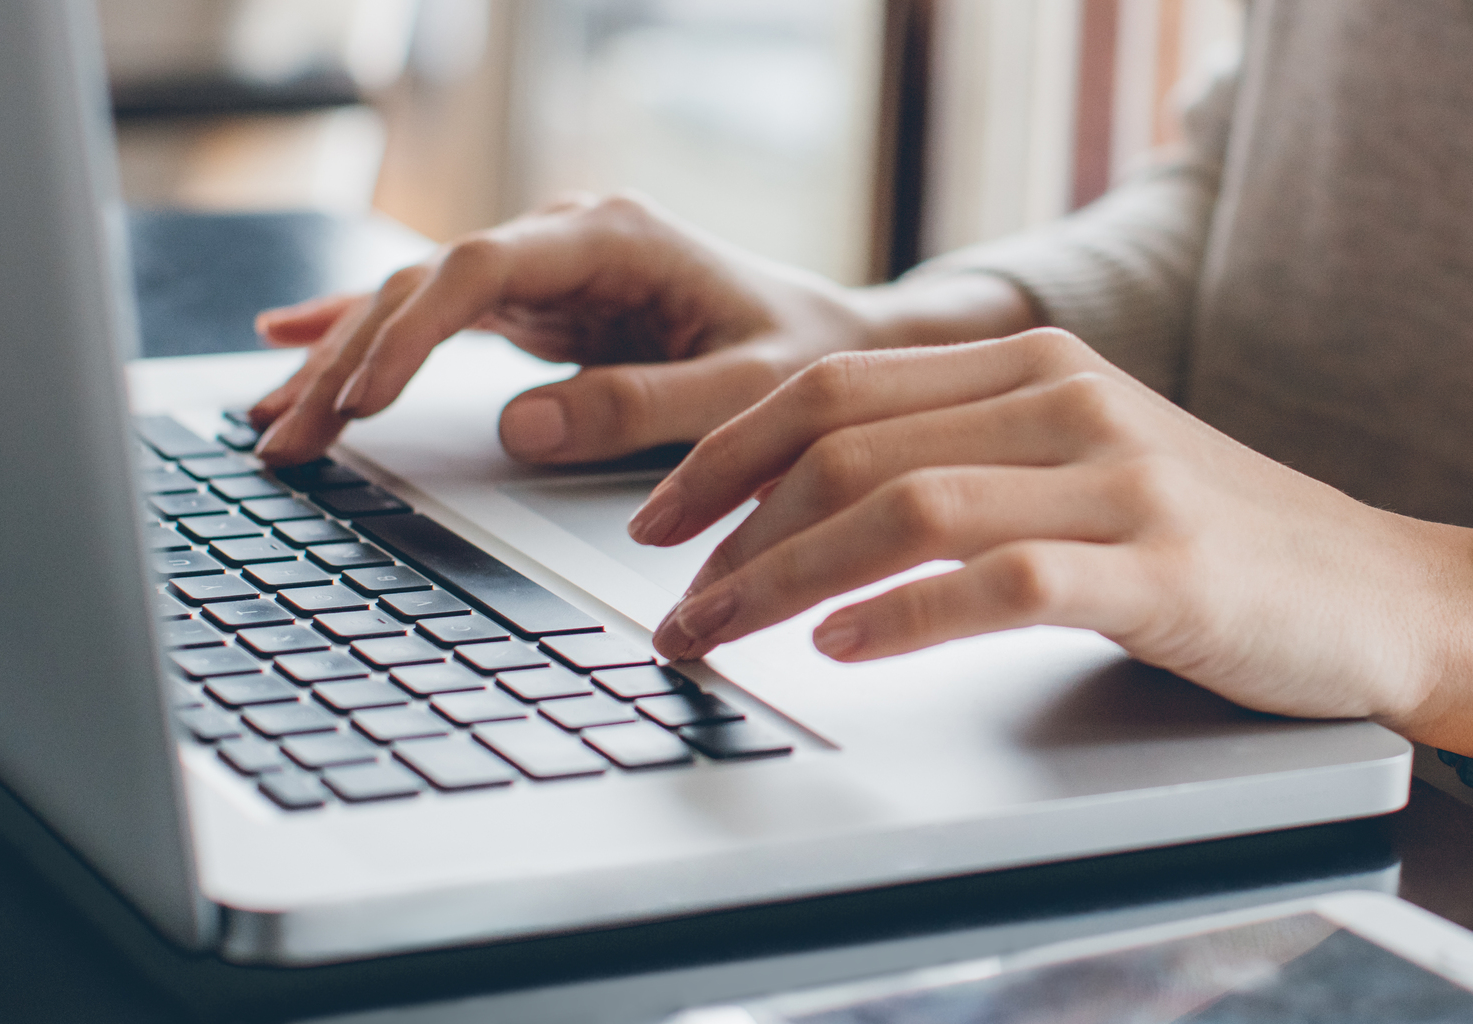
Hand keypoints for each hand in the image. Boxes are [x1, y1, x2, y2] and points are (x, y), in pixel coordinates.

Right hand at [247, 194, 1030, 466]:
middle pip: (426, 285)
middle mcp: (567, 239)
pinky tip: (293, 342)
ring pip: (415, 302)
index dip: (410, 330)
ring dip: (340, 360)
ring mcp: (547, 270)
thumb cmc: (805, 360)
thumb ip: (642, 407)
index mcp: (615, 238)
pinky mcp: (539, 305)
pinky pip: (435, 317)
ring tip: (271, 421)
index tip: (359, 397)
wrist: (837, 345)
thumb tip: (518, 428)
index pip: (481, 269)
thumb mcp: (744, 391)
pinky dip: (365, 335)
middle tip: (285, 436)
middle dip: (348, 360)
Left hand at [634, 328, 1472, 750]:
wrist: (1371, 588)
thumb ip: (953, 456)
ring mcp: (1116, 480)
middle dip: (732, 530)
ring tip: (721, 634)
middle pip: (845, 446)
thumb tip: (798, 507)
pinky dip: (904, 616)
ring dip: (786, 578)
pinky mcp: (1159, 568)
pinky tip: (842, 647)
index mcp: (1027, 364)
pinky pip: (1000, 582)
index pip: (833, 388)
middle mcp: (1063, 401)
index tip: (658, 519)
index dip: (725, 454)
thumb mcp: (1069, 462)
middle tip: (674, 606)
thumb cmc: (1197, 537)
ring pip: (904, 509)